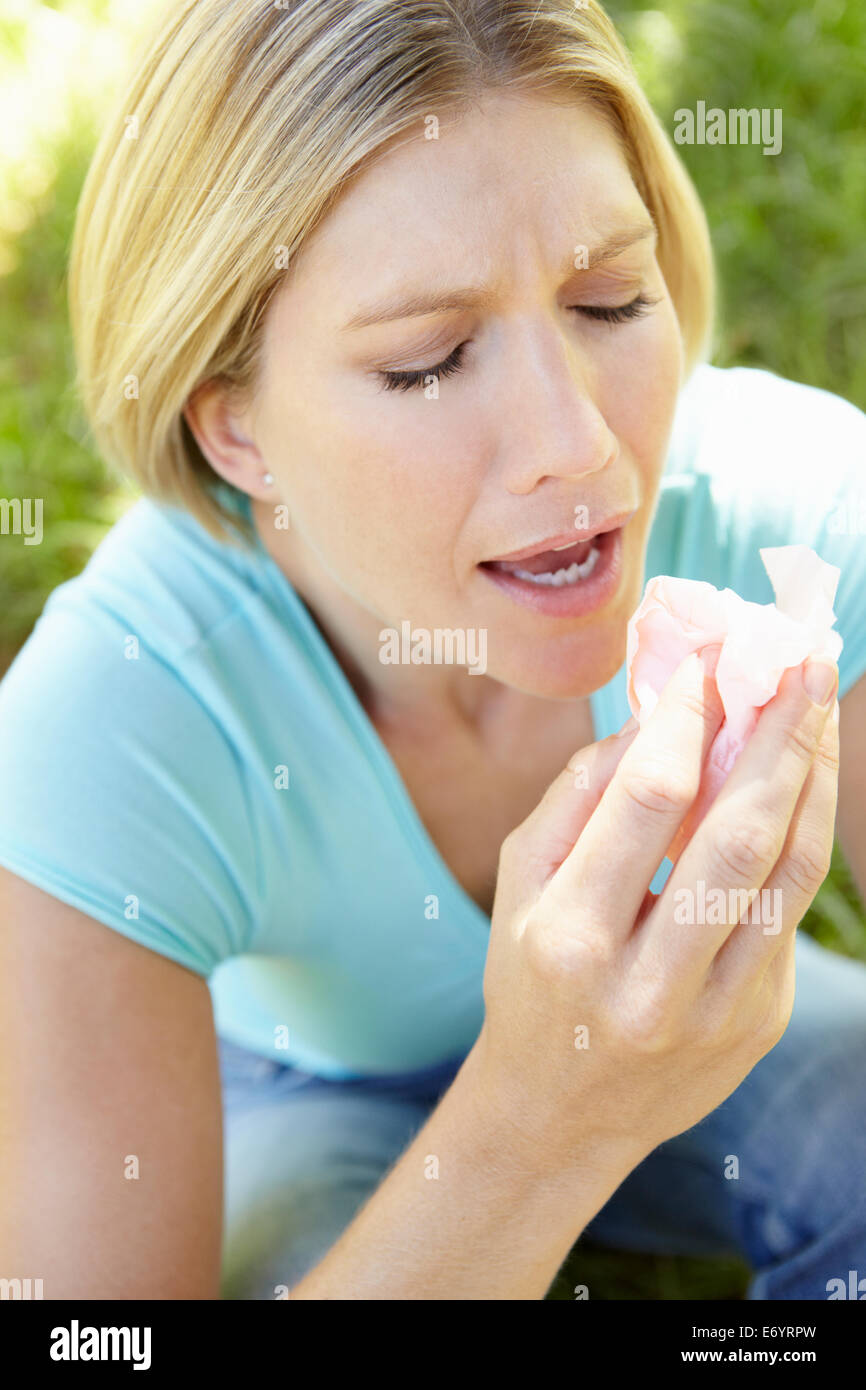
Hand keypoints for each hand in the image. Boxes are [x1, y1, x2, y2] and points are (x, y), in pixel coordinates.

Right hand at [476, 648, 839, 1177]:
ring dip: (809, 775)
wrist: (559, 1113)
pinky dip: (803, 831)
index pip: (647, 800)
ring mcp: (711, 1012)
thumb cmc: (530, 977)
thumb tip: (658, 717)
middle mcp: (643, 982)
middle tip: (801, 659)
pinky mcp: (757, 1024)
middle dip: (776, 732)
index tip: (707, 662)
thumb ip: (578, 796)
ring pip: (785, 872)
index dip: (687, 718)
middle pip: (735, 833)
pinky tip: (803, 780)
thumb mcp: (520, 884)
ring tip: (818, 705)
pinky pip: (791, 910)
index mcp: (567, 937)